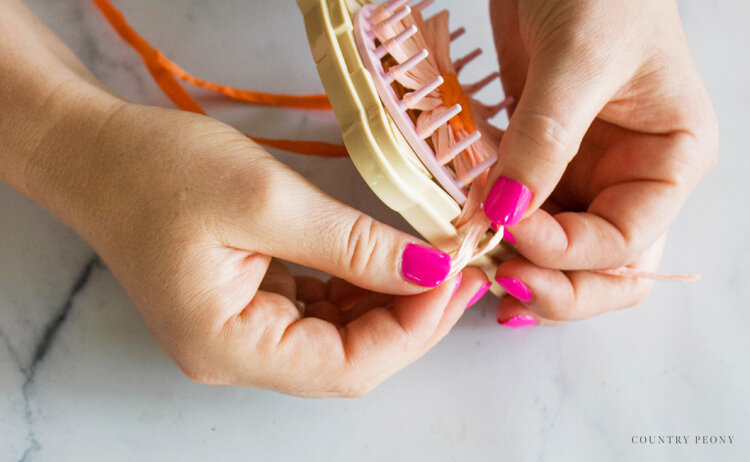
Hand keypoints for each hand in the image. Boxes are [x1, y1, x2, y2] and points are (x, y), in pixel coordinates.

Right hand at [42, 101, 489, 396]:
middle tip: (462, 268)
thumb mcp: (264, 198)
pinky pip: (322, 311)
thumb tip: (430, 270)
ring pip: (341, 338)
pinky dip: (362, 287)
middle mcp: (237, 355)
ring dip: (393, 302)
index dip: (413, 328)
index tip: (456, 275)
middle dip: (413, 317)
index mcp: (229, 345)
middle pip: (348, 360)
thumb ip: (351, 243)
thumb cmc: (159, 171)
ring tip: (438, 260)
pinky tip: (391, 258)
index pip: (345, 367)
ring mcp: (245, 333)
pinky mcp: (252, 305)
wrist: (98, 155)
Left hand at [484, 0, 717, 325]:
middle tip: (501, 287)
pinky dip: (497, 231)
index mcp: (670, 160)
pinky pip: (523, 214)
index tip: (511, 229)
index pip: (625, 244)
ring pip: (558, 252)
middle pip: (601, 268)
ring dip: (520, 267)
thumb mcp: (580, 60)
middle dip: (553, 287)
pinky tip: (472, 237)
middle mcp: (631, 177)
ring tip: (479, 271)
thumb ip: (545, 140)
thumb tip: (506, 213)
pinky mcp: (541, 160)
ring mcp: (585, 173)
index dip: (568, 253)